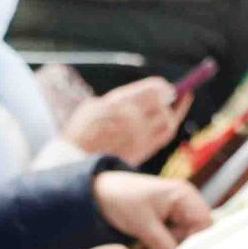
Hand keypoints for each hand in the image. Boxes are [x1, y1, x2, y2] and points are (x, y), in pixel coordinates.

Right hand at [64, 77, 191, 164]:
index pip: (152, 89)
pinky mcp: (142, 151)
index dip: (161, 86)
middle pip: (161, 104)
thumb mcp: (93, 106)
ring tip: (172, 108)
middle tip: (171, 96)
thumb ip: (116, 99)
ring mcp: (139, 136)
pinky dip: (171, 126)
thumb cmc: (81, 132)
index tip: (165, 86)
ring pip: (167, 120)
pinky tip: (171, 121)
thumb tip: (139, 96)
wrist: (75, 162)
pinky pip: (165, 136)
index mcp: (118, 103)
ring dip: (172, 113)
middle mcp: (132, 118)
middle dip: (167, 98)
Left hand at [92, 172, 213, 248]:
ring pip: (189, 234)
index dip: (195, 241)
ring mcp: (180, 208)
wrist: (102, 193)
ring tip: (156, 244)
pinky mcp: (172, 216)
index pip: (205, 223)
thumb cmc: (123, 201)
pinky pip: (180, 234)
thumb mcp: (143, 225)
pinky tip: (156, 242)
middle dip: (185, 243)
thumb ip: (164, 244)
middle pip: (200, 229)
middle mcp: (187, 199)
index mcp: (184, 194)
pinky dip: (170, 241)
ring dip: (176, 244)